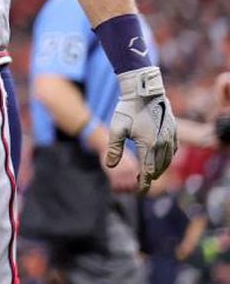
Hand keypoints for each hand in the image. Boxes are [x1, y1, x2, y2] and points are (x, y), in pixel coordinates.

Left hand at [106, 66, 177, 191]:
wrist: (144, 91)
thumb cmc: (128, 109)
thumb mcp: (117, 128)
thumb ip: (114, 148)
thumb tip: (110, 166)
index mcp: (149, 145)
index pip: (147, 172)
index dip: (143, 184)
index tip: (139, 192)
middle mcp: (163, 143)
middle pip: (158, 168)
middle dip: (149, 177)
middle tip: (139, 181)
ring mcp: (170, 137)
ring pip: (167, 161)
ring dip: (158, 168)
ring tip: (147, 172)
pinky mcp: (173, 130)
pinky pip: (173, 150)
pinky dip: (166, 158)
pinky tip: (159, 158)